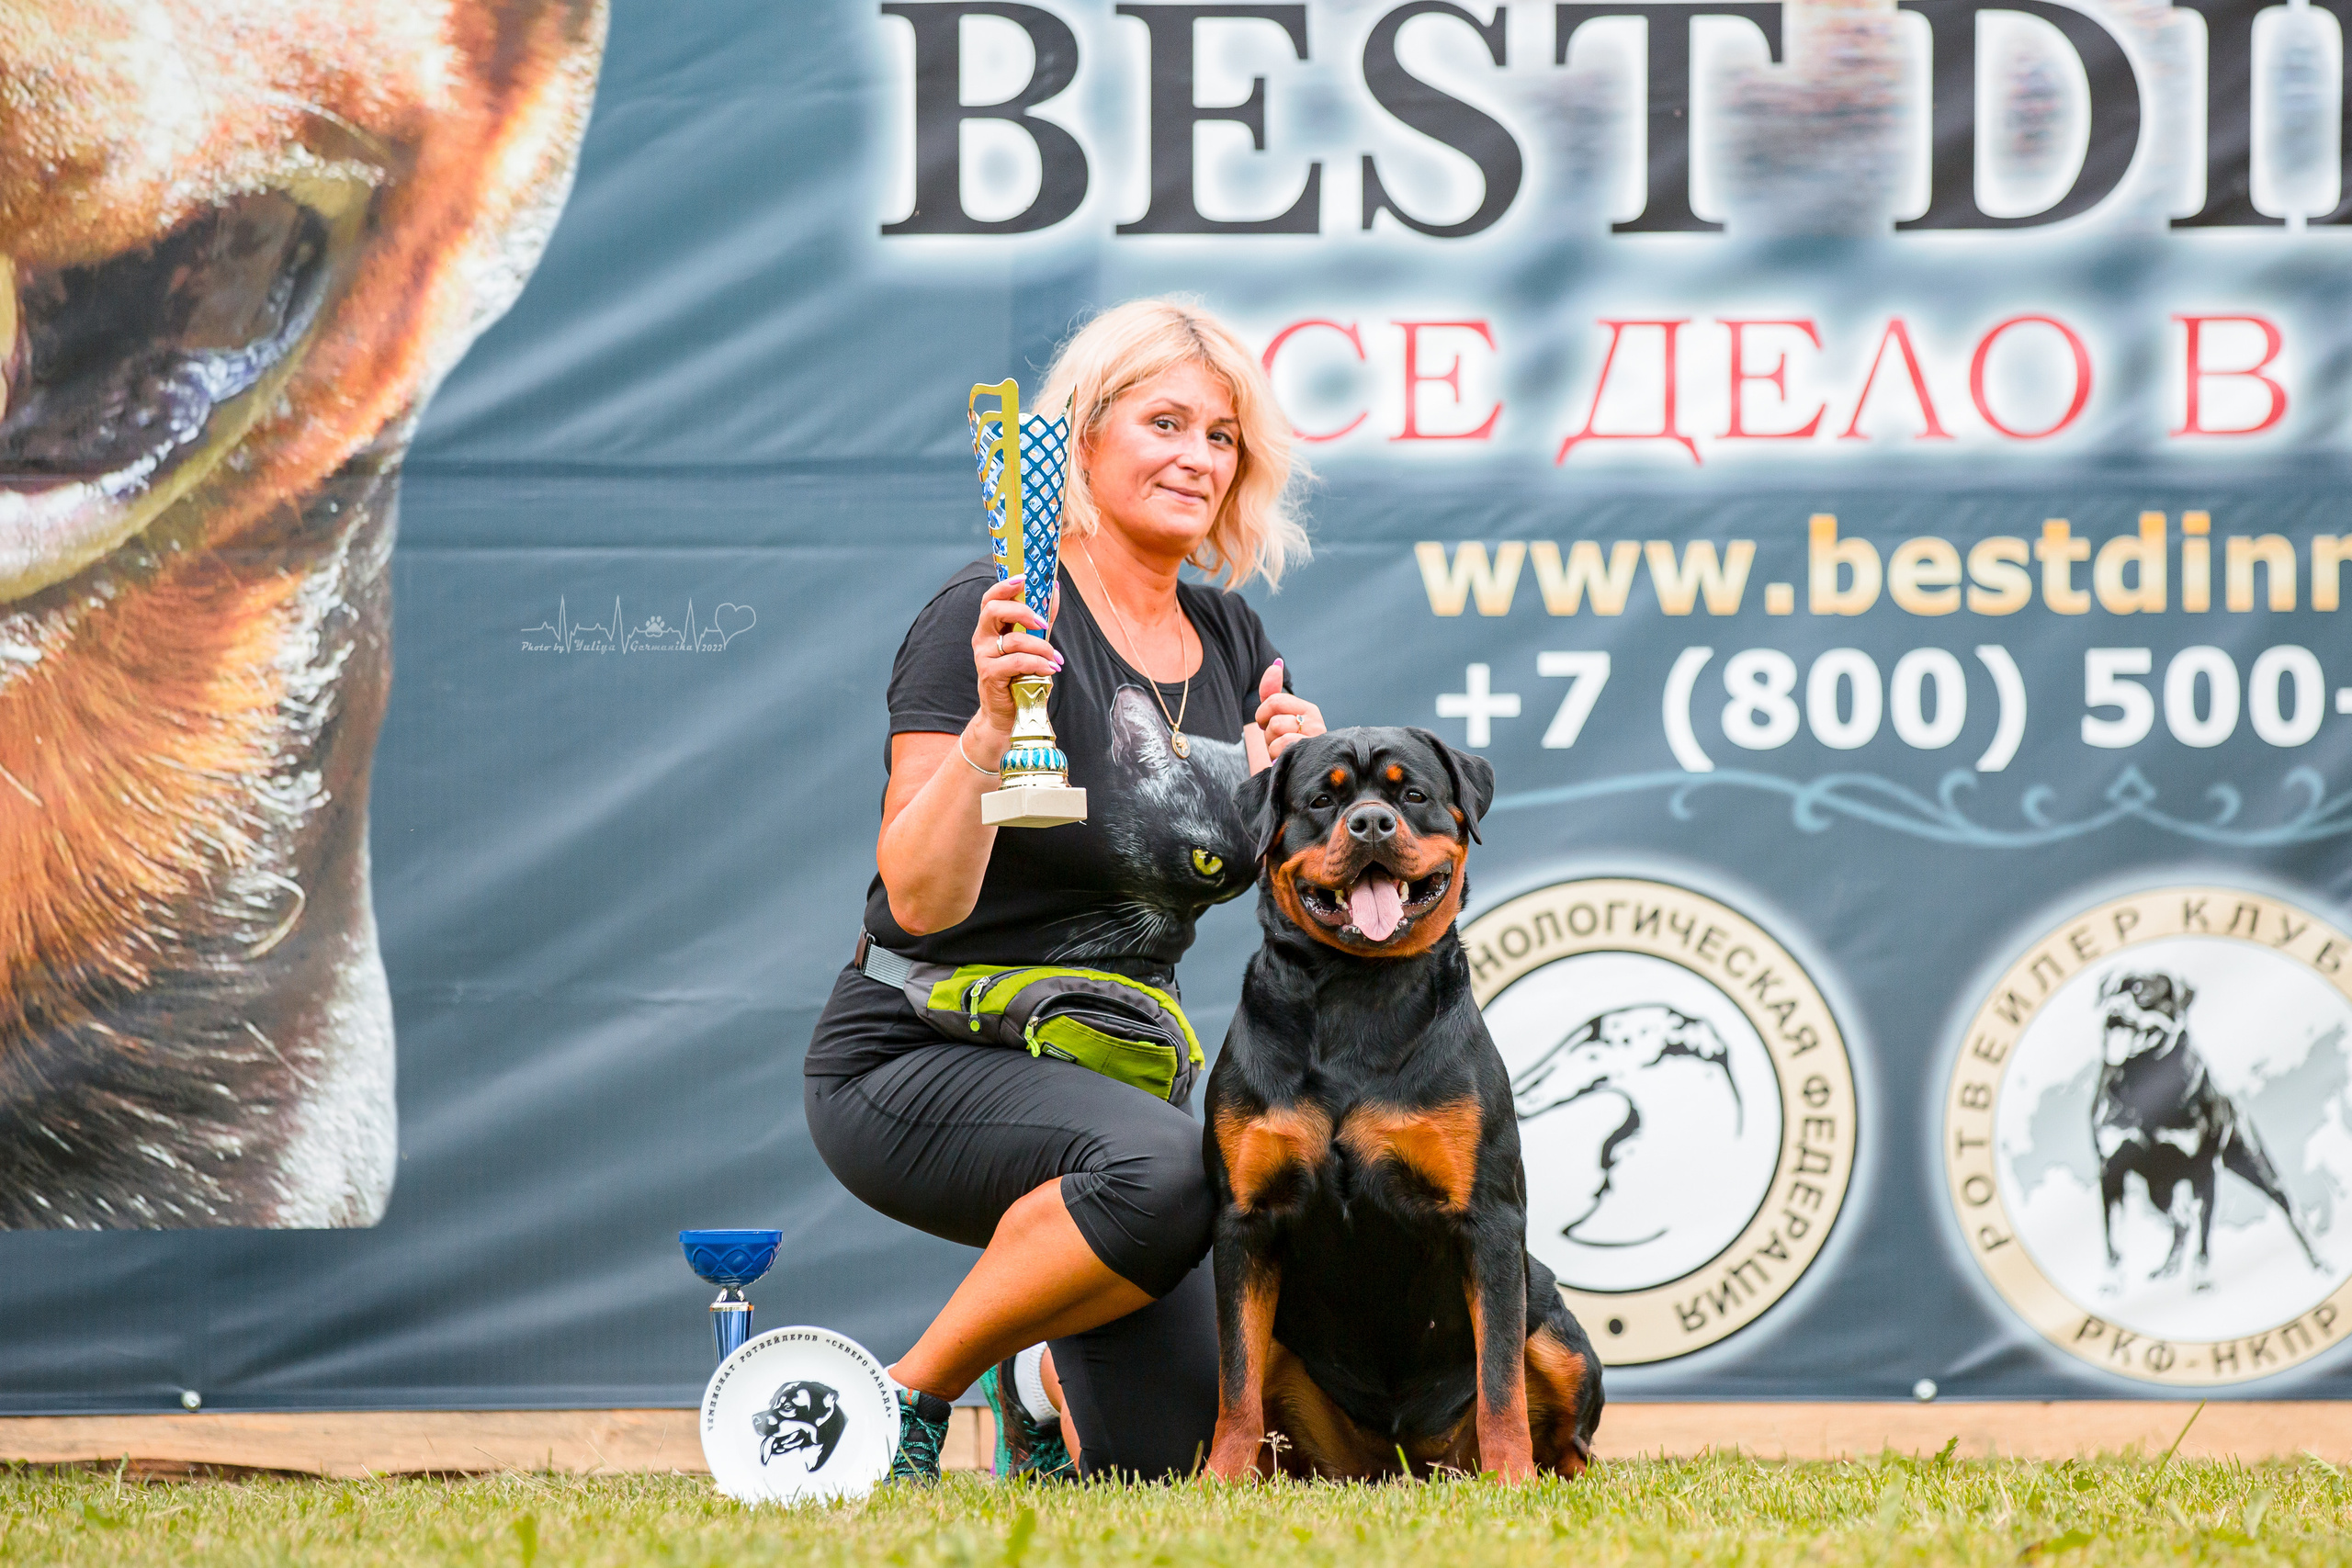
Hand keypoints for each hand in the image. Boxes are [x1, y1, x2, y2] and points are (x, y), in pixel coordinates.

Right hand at [972, 574, 1061, 738]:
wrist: (1009, 713)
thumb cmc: (1021, 676)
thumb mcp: (1034, 644)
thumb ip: (1043, 619)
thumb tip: (1056, 590)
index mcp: (991, 626)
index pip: (991, 598)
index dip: (1005, 586)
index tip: (1025, 578)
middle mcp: (982, 638)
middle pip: (993, 610)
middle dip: (1022, 611)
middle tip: (1042, 622)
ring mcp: (983, 656)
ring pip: (1013, 640)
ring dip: (1041, 647)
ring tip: (1055, 658)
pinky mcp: (989, 674)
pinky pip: (1017, 662)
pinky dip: (1038, 664)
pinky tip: (1049, 670)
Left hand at [1244, 659, 1322, 773]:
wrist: (1296, 775)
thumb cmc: (1285, 745)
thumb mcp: (1276, 717)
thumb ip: (1272, 691)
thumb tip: (1276, 663)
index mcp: (1309, 710)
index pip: (1274, 700)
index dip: (1262, 715)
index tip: (1268, 725)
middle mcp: (1316, 722)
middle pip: (1274, 718)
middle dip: (1268, 733)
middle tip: (1277, 741)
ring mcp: (1316, 739)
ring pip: (1278, 731)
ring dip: (1272, 747)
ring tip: (1283, 753)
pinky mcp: (1313, 755)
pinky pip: (1283, 746)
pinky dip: (1277, 757)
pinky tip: (1286, 761)